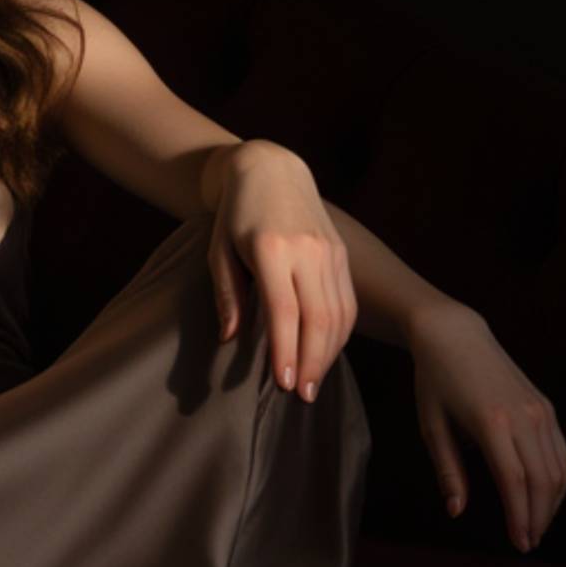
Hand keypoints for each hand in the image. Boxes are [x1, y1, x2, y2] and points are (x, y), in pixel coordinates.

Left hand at [209, 143, 355, 401]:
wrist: (271, 170)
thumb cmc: (235, 215)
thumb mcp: (218, 251)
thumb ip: (227, 295)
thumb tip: (231, 339)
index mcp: (272, 249)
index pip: (284, 311)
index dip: (286, 351)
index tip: (285, 383)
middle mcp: (307, 250)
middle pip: (318, 318)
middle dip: (312, 361)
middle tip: (304, 396)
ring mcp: (330, 251)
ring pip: (339, 313)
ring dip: (329, 353)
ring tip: (315, 383)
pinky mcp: (341, 253)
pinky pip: (347, 301)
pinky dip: (340, 332)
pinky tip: (327, 352)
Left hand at [408, 300, 565, 552]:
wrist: (456, 336)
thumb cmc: (435, 383)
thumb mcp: (431, 426)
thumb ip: (447, 470)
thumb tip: (456, 511)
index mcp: (491, 422)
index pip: (515, 480)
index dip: (519, 515)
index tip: (519, 543)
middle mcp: (523, 416)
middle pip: (543, 479)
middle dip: (538, 516)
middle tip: (528, 543)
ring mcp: (540, 410)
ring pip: (559, 468)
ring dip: (552, 502)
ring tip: (536, 526)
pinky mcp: (545, 407)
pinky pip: (561, 451)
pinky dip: (558, 479)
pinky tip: (546, 498)